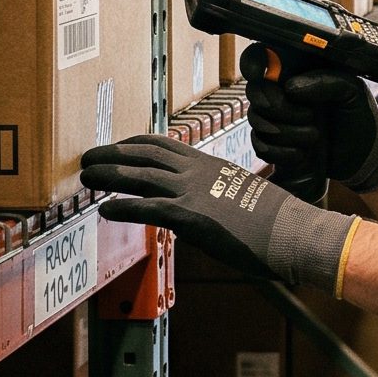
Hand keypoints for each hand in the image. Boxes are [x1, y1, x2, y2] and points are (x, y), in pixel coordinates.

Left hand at [81, 135, 352, 291]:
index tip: (118, 147)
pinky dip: (122, 207)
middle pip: (144, 155)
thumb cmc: (276, 221)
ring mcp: (193, 192)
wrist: (292, 231)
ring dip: (108, 176)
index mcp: (210, 164)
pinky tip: (105, 211)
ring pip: (139, 176)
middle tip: (87, 158)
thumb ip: (221, 195)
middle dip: (112, 155)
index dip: (134, 145)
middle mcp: (197, 172)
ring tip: (86, 178)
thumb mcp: (245, 195)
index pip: (164, 145)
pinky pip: (147, 208)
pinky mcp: (190, 216)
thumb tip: (212, 207)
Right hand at [243, 46, 377, 195]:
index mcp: (299, 71)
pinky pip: (260, 146)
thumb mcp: (353, 91)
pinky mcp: (276, 144)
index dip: (254, 62)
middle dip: (278, 106)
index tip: (260, 73)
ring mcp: (277, 118)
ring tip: (315, 137)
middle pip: (255, 90)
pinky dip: (280, 152)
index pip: (264, 57)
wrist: (366, 155)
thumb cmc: (360, 116)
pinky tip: (302, 154)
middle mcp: (283, 92)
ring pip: (256, 120)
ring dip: (285, 132)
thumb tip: (291, 87)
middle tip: (309, 115)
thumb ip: (327, 81)